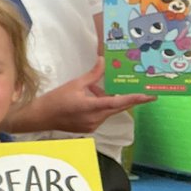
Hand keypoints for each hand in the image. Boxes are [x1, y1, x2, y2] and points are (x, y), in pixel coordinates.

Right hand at [13, 58, 154, 134]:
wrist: (40, 117)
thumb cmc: (55, 99)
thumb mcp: (74, 84)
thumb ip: (93, 75)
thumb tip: (103, 61)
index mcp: (92, 107)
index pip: (119, 102)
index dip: (135, 99)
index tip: (150, 96)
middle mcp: (96, 119)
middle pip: (118, 108)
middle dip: (127, 99)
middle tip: (141, 92)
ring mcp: (93, 125)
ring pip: (108, 111)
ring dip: (107, 100)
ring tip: (93, 89)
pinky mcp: (89, 128)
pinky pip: (101, 116)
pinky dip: (100, 107)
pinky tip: (89, 98)